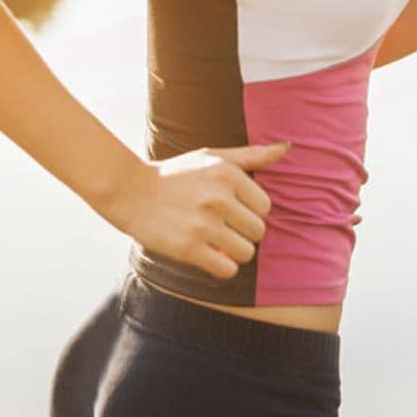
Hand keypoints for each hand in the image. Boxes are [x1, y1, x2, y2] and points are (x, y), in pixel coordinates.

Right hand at [99, 141, 291, 280]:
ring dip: (233, 252)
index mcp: (227, 173)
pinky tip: (207, 255)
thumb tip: (287, 147)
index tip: (230, 210)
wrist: (129, 191)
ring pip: (246, 253)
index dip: (250, 212)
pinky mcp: (188, 248)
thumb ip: (251, 155)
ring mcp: (203, 224)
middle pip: (259, 231)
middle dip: (243, 233)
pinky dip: (221, 267)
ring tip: (214, 241)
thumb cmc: (177, 175)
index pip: (265, 207)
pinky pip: (227, 269)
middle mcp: (218, 198)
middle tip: (221, 227)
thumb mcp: (212, 156)